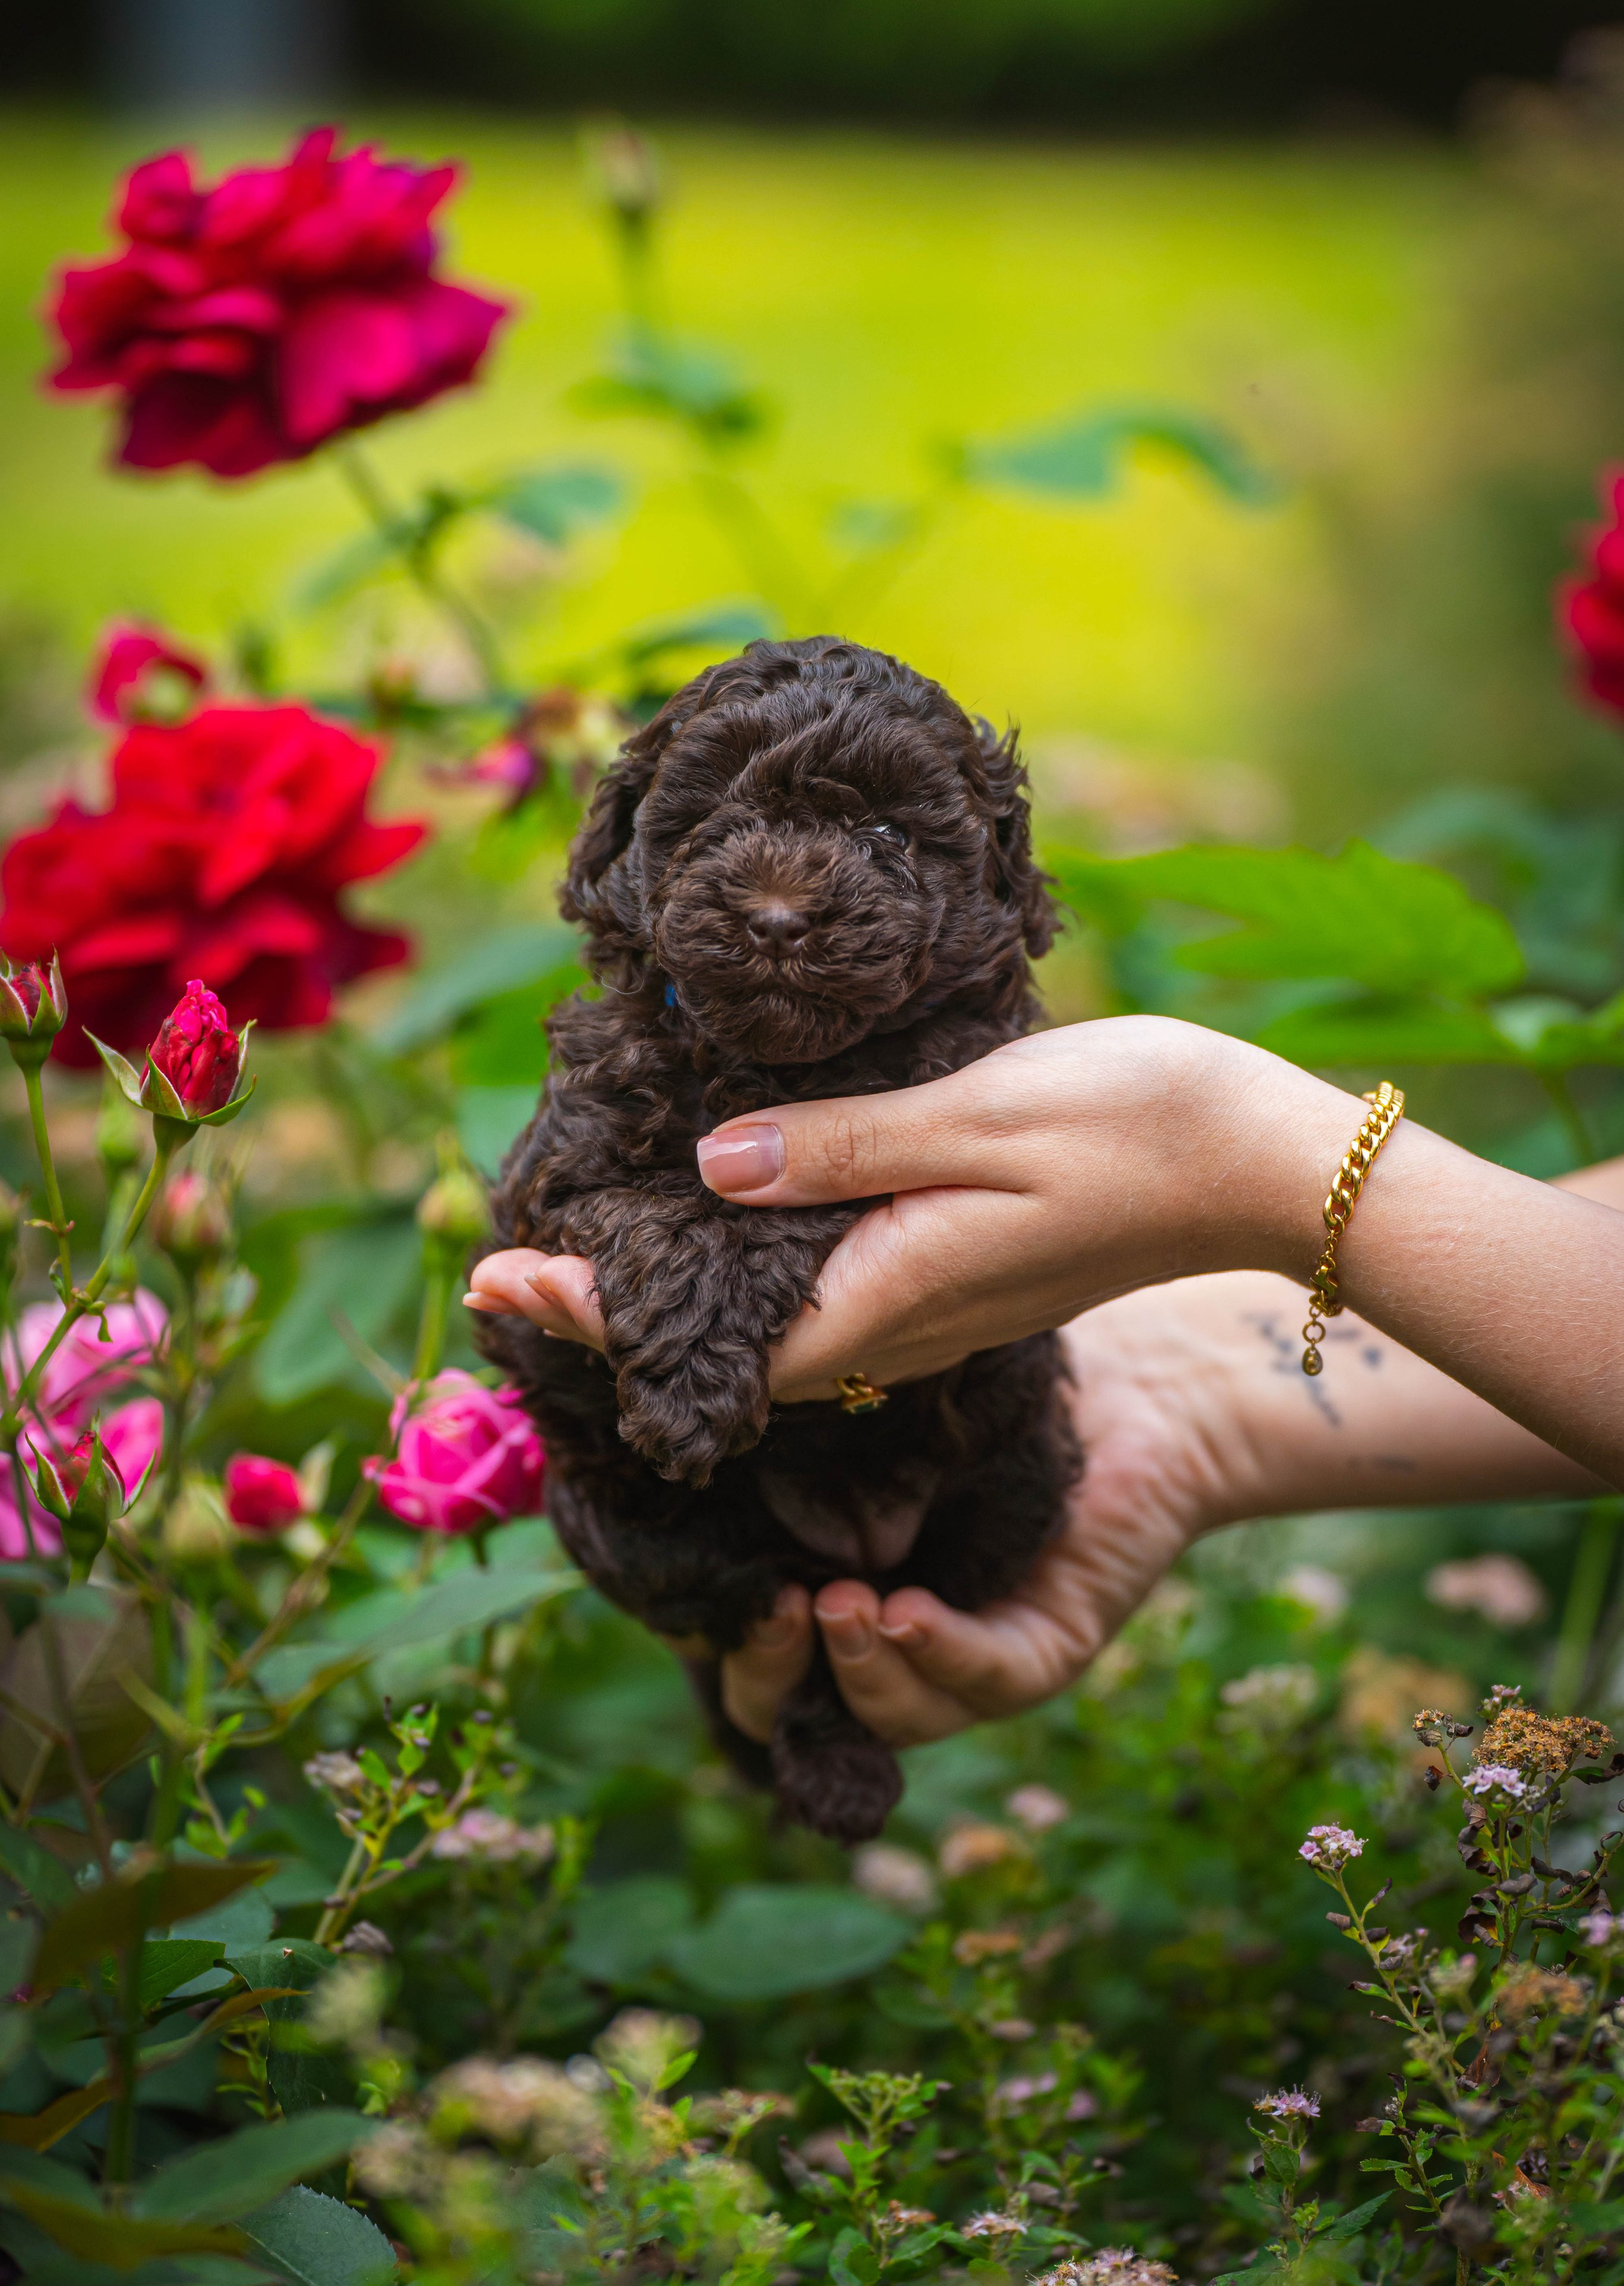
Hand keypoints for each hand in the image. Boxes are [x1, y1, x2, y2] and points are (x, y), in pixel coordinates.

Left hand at [465, 1017, 1355, 1396]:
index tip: (497, 1278)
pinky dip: (752, 1266)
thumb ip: (839, 1152)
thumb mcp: (971, 1120)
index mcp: (888, 1300)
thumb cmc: (1130, 1129)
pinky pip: (827, 1290)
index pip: (708, 1342)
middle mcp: (898, 1326)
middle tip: (507, 1264)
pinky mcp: (957, 1271)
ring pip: (773, 1323)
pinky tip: (723, 1218)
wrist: (1258, 1161)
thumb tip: (708, 1170)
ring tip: (587, 1248)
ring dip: (677, 1295)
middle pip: (725, 1347)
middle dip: (615, 1314)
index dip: (595, 1317)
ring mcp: (930, 1305)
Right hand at [721, 1277, 1243, 1745]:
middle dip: (767, 1676)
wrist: (1144, 1375)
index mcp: (822, 1575)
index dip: (699, 1621)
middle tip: (766, 1611)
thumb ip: (791, 1413)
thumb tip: (676, 1383)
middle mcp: (883, 1634)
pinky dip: (938, 1657)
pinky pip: (986, 1681)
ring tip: (836, 1607)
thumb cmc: (994, 1376)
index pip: (733, 1633)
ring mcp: (962, 1655)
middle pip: (791, 1710)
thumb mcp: (873, 1392)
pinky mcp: (1045, 1649)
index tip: (677, 1567)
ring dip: (853, 1673)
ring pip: (890, 1716)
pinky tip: (906, 1614)